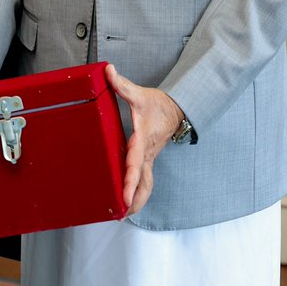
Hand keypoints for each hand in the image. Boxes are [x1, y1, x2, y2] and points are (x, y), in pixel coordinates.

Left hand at [105, 62, 184, 215]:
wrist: (177, 110)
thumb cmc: (159, 105)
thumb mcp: (140, 94)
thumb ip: (122, 84)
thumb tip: (108, 70)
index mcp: (143, 140)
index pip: (135, 164)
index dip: (130, 181)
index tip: (124, 197)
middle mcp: (147, 154)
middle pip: (144, 183)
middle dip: (135, 200)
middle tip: (121, 214)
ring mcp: (149, 159)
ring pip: (147, 186)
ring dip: (138, 201)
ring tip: (123, 214)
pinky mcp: (148, 160)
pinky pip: (145, 181)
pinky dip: (138, 193)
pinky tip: (128, 202)